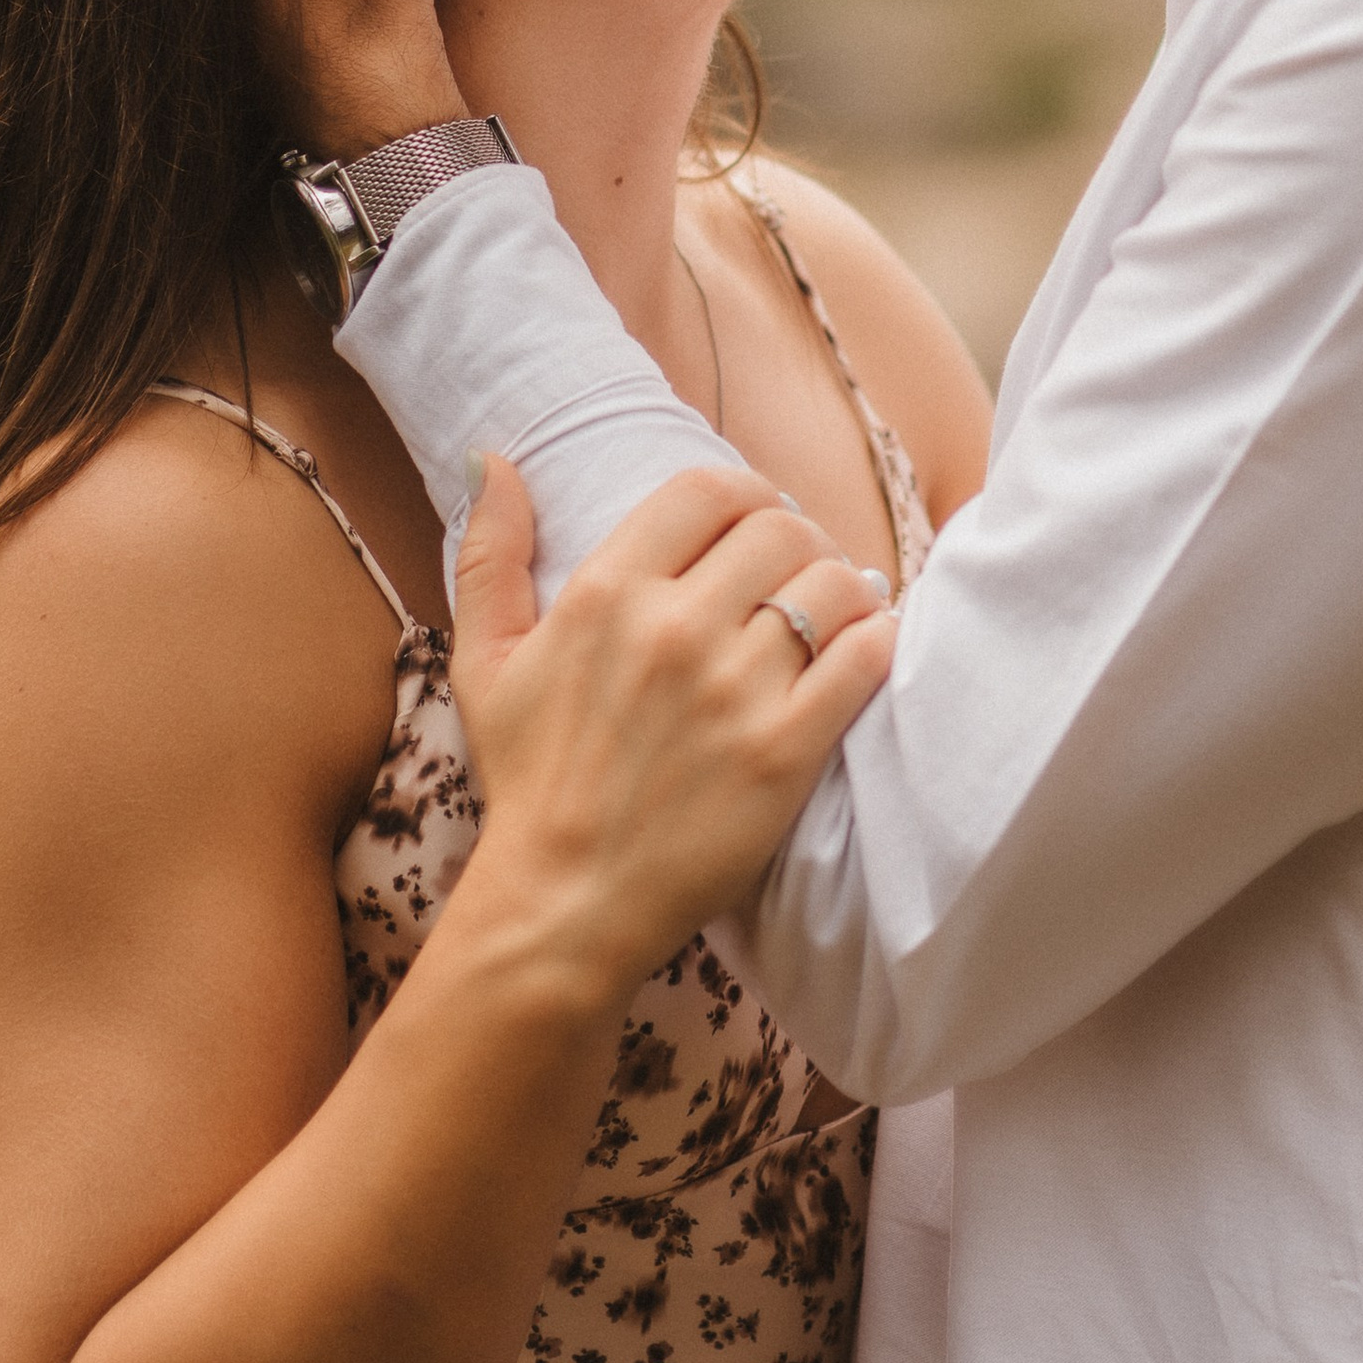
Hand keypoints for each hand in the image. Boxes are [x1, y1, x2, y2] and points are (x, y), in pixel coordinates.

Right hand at [447, 459, 896, 1003]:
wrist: (564, 905)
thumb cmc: (530, 783)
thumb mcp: (486, 662)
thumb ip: (491, 553)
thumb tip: (491, 457)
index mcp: (607, 594)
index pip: (708, 489)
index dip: (745, 493)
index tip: (754, 520)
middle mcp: (674, 630)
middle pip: (780, 529)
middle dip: (798, 539)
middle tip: (798, 571)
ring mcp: (735, 692)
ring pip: (830, 586)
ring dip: (843, 587)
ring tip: (836, 609)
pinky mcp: (786, 752)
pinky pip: (863, 659)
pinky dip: (876, 639)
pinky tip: (865, 647)